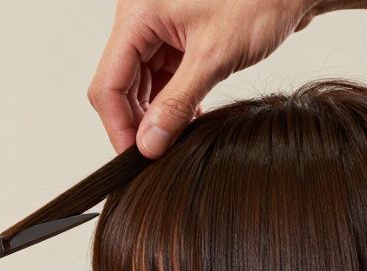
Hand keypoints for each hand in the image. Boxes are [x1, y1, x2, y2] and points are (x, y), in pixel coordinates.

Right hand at [89, 0, 326, 157]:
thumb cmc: (257, 2)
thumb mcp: (214, 58)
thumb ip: (177, 104)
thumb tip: (149, 145)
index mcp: (137, 14)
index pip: (109, 82)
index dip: (119, 126)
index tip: (136, 158)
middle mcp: (140, 19)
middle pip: (120, 85)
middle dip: (138, 122)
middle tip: (158, 154)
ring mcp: (157, 28)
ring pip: (139, 84)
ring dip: (156, 114)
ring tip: (177, 138)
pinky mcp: (175, 37)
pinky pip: (161, 77)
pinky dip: (171, 101)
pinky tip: (189, 118)